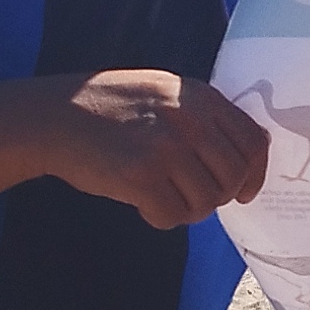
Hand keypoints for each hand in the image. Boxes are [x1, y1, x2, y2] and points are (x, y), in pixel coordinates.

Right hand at [43, 72, 270, 228]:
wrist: (54, 116)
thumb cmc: (110, 107)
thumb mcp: (165, 92)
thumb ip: (204, 116)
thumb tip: (245, 156)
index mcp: (200, 97)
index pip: (254, 142)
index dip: (254, 174)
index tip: (243, 191)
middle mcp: (189, 120)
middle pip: (233, 177)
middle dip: (216, 196)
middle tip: (190, 196)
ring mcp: (166, 148)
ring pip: (205, 202)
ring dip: (187, 209)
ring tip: (161, 196)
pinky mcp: (141, 176)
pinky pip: (173, 216)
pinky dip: (160, 218)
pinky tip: (143, 204)